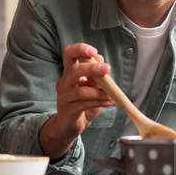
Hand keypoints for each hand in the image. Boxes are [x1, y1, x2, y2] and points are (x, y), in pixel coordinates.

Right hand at [40, 44, 114, 158]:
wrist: (70, 125)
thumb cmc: (82, 103)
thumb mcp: (92, 87)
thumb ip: (96, 74)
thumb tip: (101, 59)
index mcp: (69, 72)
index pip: (69, 54)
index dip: (79, 49)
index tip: (93, 51)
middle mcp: (64, 82)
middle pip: (74, 70)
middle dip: (91, 68)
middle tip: (106, 68)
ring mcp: (64, 97)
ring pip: (81, 91)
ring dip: (100, 92)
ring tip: (112, 94)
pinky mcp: (68, 110)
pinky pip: (85, 104)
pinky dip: (100, 102)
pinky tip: (110, 102)